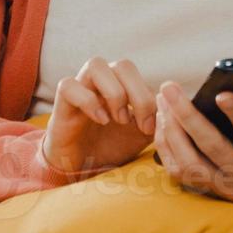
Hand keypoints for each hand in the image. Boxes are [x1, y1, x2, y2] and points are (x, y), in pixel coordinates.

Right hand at [39, 57, 158, 176]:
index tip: (149, 127)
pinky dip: (88, 100)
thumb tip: (171, 107)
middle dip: (137, 93)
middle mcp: (102, 81)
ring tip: (118, 119)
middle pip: (123, 65)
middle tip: (136, 123)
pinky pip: (69, 85)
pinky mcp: (62, 102)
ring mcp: (81, 88)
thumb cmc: (110, 146)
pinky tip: (100, 120)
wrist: (81, 167)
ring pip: (96, 64)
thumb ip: (156, 120)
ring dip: (114, 92)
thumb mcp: (140, 135)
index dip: (149, 98)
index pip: (142, 76)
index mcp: (122, 85)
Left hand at [152, 80, 232, 202]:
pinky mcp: (210, 190)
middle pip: (212, 148)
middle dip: (187, 117)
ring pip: (189, 163)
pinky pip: (180, 171)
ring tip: (163, 102)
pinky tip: (162, 121)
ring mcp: (226, 188)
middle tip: (170, 88)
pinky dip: (166, 147)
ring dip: (171, 132)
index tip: (220, 93)